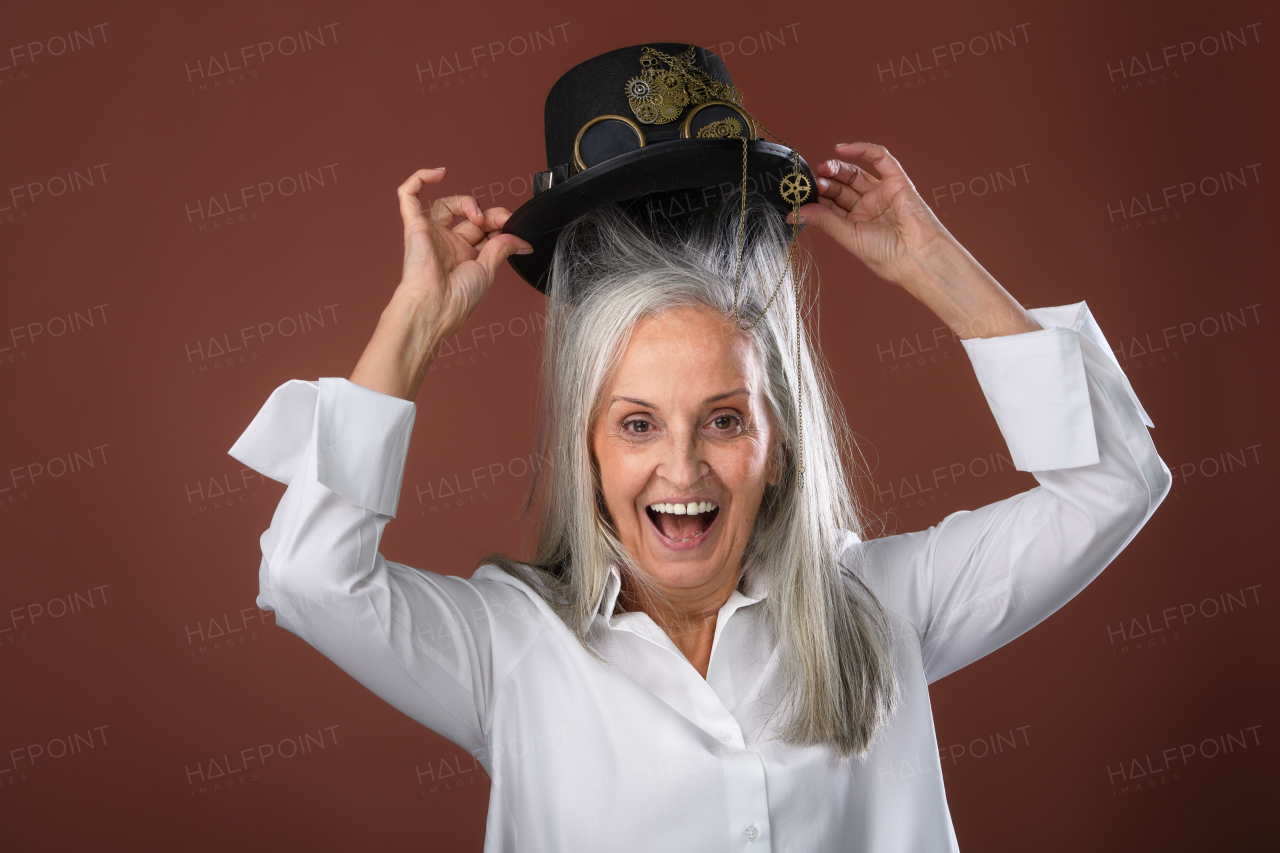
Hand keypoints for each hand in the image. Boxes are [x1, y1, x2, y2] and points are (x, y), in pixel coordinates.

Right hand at [349, 168, 530, 399]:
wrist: (436, 306)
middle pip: (469, 215)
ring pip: (446, 204)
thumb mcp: (489, 270)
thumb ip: (503, 248)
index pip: (484, 228)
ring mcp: (430, 234)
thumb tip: (523, 240)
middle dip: (489, 213)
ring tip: (477, 214)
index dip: (499, 222)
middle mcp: (447, 244)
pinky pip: (409, 196)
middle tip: (500, 219)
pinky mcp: (413, 227)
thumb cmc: (457, 298)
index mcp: (465, 256)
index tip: (513, 226)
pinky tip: (439, 173)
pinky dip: (421, 178)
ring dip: (466, 201)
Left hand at [791, 142, 951, 289]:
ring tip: (821, 169)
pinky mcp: (897, 181)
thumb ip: (824, 221)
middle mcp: (868, 208)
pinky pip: (880, 159)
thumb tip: (794, 213)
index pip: (831, 206)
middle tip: (810, 181)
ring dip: (837, 168)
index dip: (816, 199)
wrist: (917, 256)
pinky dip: (862, 150)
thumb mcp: (848, 237)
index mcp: (856, 225)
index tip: (798, 195)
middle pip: (841, 188)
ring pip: (855, 173)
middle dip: (825, 183)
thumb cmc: (886, 255)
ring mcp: (882, 194)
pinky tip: (841, 148)